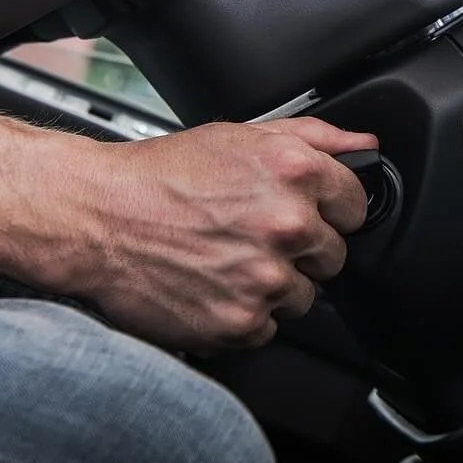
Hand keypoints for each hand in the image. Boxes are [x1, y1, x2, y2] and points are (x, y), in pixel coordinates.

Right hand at [57, 117, 374, 351]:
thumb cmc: (163, 175)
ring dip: (274, 284)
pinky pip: (269, 328)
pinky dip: (244, 314)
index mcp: (295, 172)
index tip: (302, 211)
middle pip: (333, 256)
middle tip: (250, 235)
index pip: (356, 207)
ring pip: (304, 296)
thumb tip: (366, 147)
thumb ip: (316, 138)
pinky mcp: (241, 322)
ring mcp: (265, 277)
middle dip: (301, 249)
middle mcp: (287, 225)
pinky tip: (212, 285)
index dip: (328, 210)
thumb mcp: (242, 135)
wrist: (96, 218)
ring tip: (226, 259)